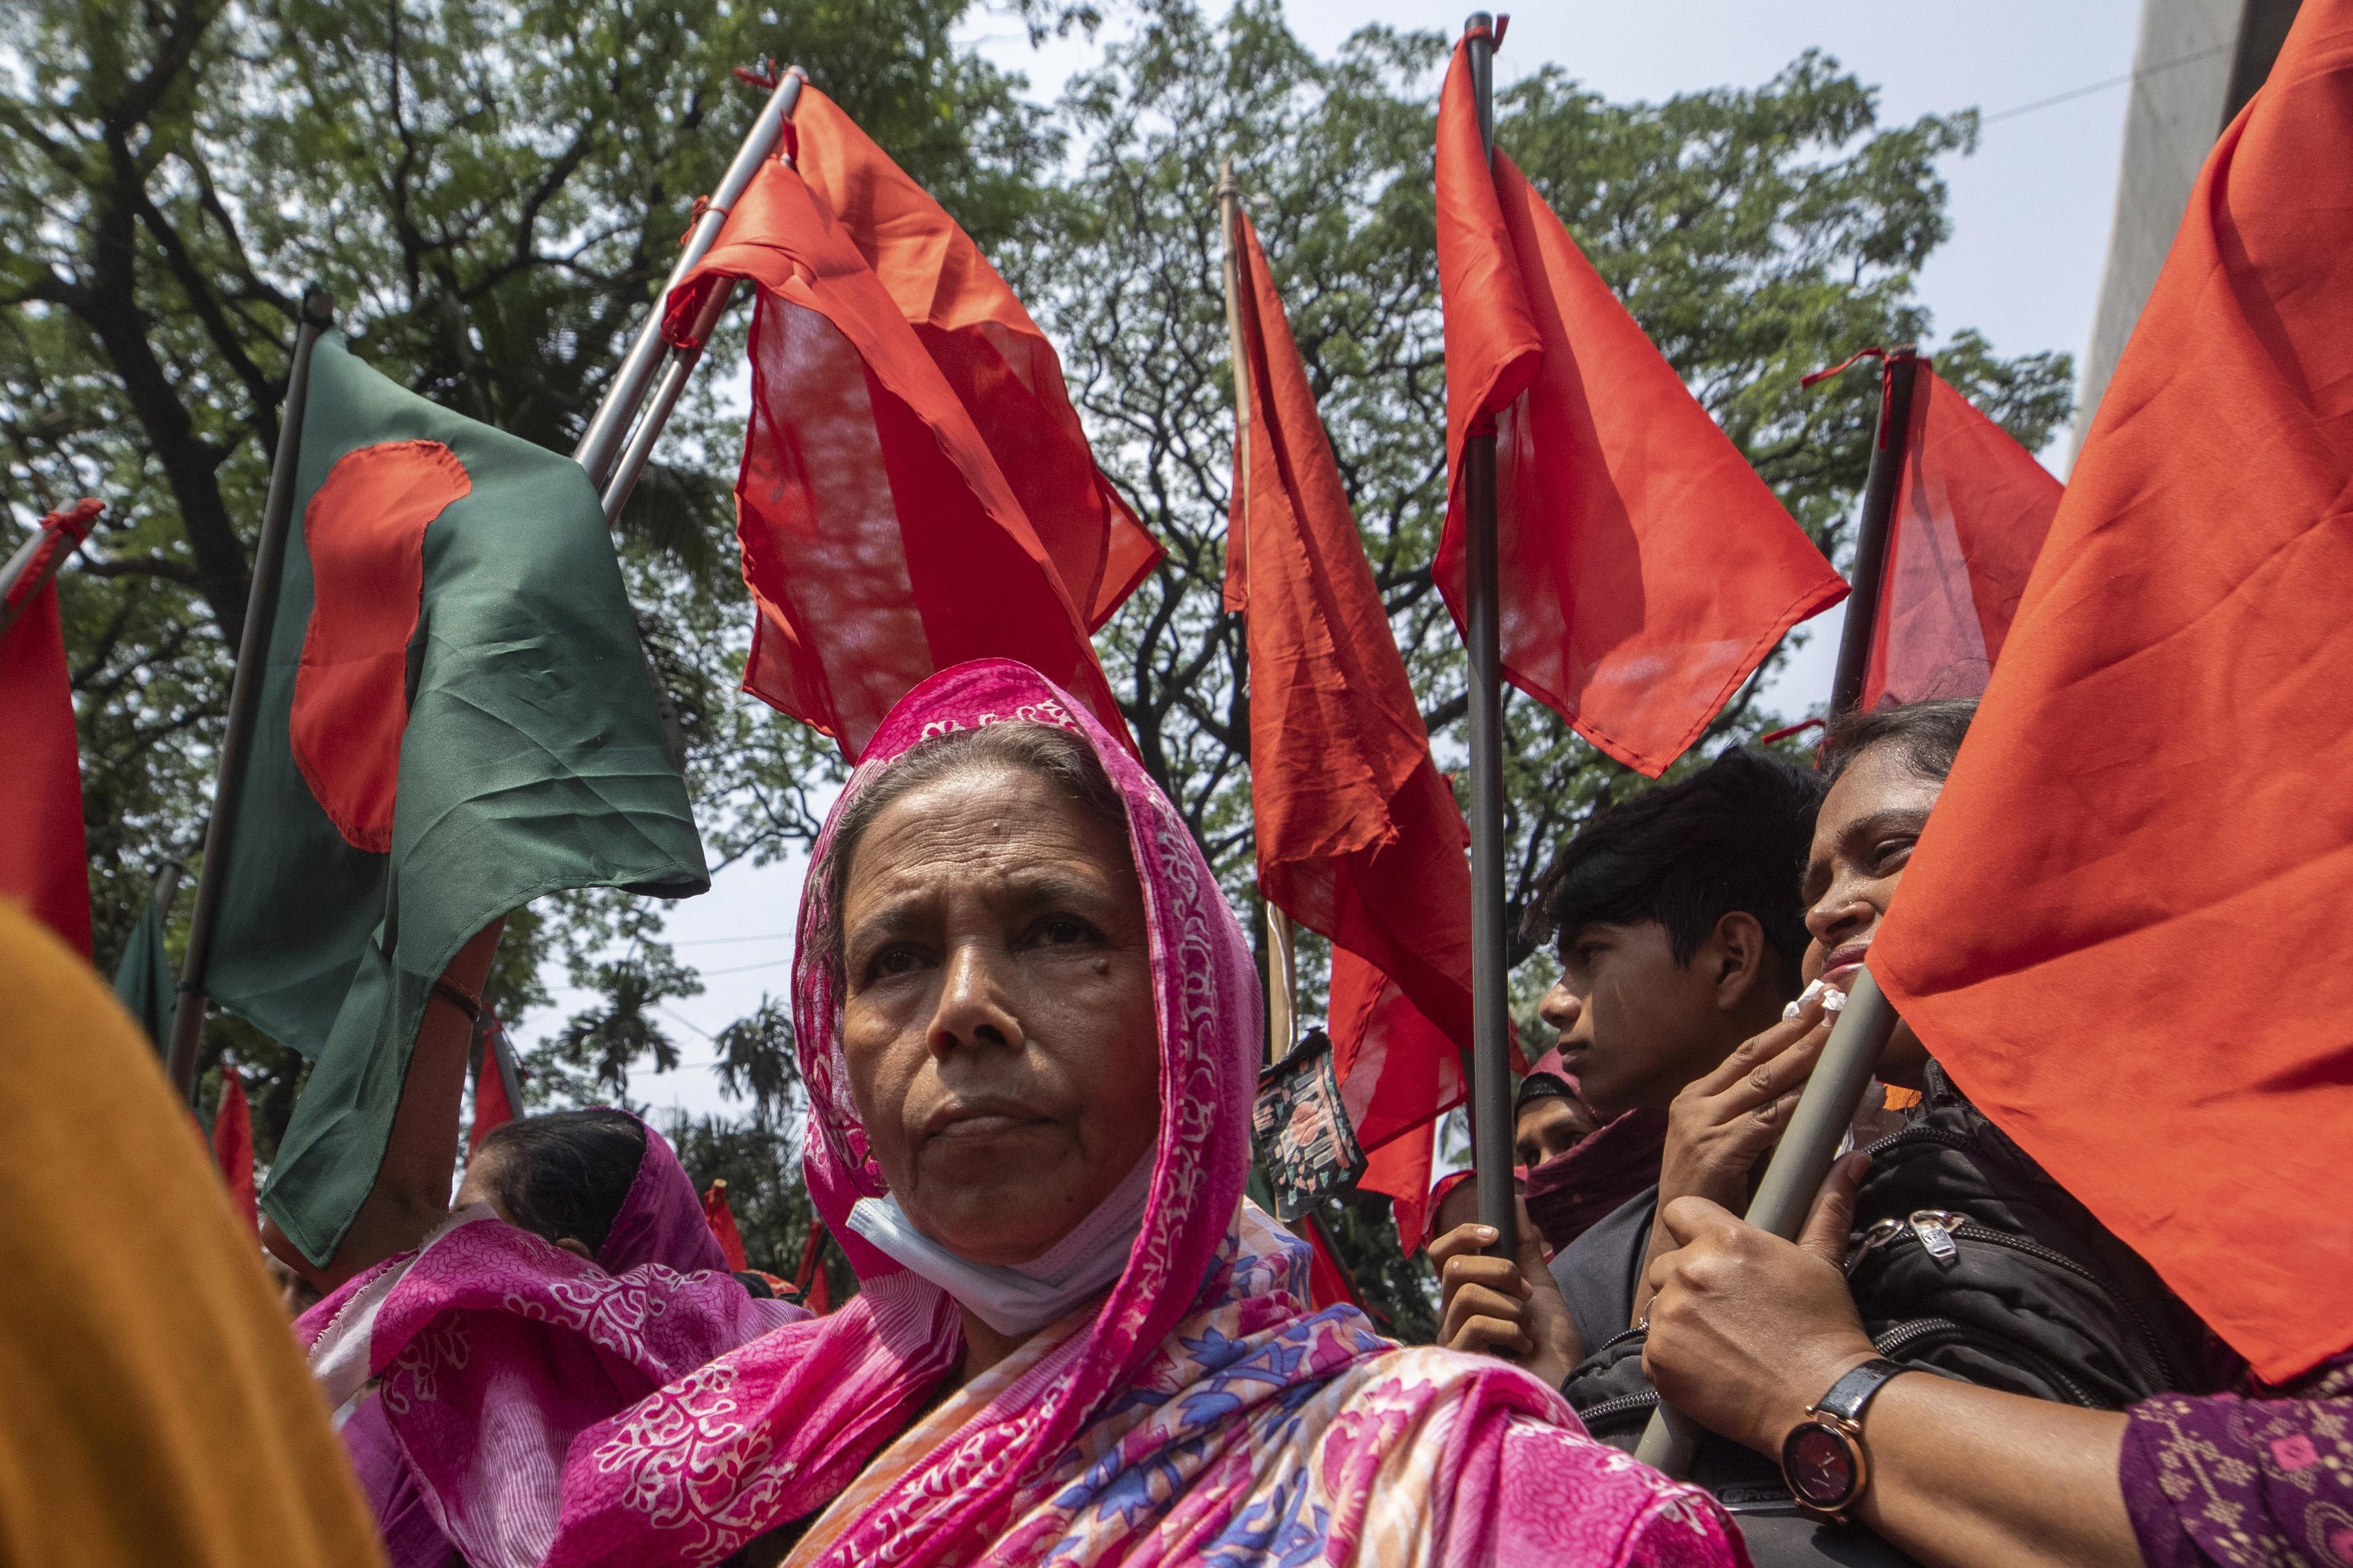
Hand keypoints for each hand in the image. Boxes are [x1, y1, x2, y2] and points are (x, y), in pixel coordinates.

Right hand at [1429, 1196, 1582, 1390]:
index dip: (1463, 1235)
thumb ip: (1524, 1249)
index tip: (1496, 1235)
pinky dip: (1510, 1330)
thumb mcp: (1540, 1288)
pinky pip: (1475, 1324)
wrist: (1570, 1388)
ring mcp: (1452, 1340)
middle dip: (1501, 1272)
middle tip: (1525, 1296)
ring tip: (1527, 1330)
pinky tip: (1523, 1348)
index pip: (1442, 1253)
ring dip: (1511, 1308)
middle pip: (1455, 1269)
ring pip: (1467, 1294)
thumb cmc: (1553, 1348)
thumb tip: (1515, 1201)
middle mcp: (1451, 1316)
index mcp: (1466, 1296)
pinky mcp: (1460, 1362)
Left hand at [1640, 1151, 1877, 1455]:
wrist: (1821, 1401)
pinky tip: (1712, 1367)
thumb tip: (1854, 1159)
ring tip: (1723, 1340)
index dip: (1695, 1230)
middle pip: (1667, 1263)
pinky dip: (1674, 1358)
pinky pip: (1652, 1349)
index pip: (1681, 1211)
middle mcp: (1690, 1271)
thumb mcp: (1823, 1261)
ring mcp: (1669, 1316)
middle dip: (1688, 1280)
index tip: (1713, 1254)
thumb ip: (1826, 1205)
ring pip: (1657, 1305)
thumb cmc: (1826, 1330)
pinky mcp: (1658, 1359)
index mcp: (1726, 1239)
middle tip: (1728, 1309)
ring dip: (1680, 1319)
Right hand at [1658, 994, 1836, 1215]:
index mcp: (1696, 1098)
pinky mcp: (1716, 1149)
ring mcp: (1702, 1124)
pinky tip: (1820, 1090)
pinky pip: (1766, 1120)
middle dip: (1796, 1032)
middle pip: (1755, 1058)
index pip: (1745, 1054)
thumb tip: (1808, 1098)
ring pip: (1763, 1082)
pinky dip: (1797, 1102)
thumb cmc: (1709, 1196)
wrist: (1674, 1242)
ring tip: (1833, 1039)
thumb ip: (1759, 1121)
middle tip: (1831, 1009)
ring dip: (1803, 1058)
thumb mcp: (1729, 1145)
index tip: (1814, 1011)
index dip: (1782, 1030)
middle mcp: (1695, 1103)